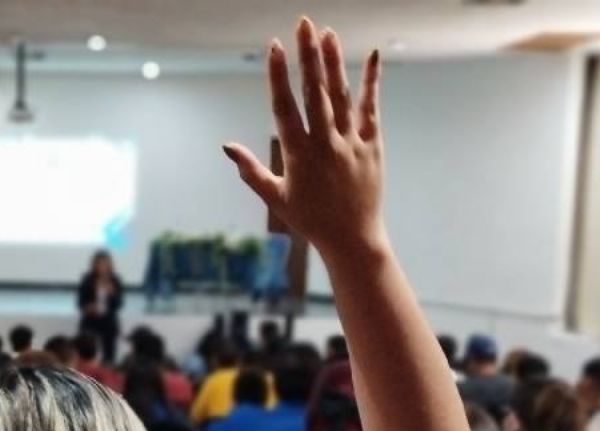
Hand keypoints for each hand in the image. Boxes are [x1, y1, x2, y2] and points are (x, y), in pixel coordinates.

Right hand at [224, 18, 384, 262]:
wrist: (352, 238)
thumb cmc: (309, 219)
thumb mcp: (275, 197)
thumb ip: (250, 170)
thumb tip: (226, 146)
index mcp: (298, 155)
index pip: (285, 107)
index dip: (278, 75)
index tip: (273, 47)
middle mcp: (325, 144)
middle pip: (315, 92)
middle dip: (307, 55)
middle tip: (302, 24)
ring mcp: (351, 143)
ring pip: (342, 96)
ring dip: (333, 62)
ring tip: (326, 32)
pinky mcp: (372, 146)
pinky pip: (371, 108)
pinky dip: (372, 82)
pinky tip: (372, 55)